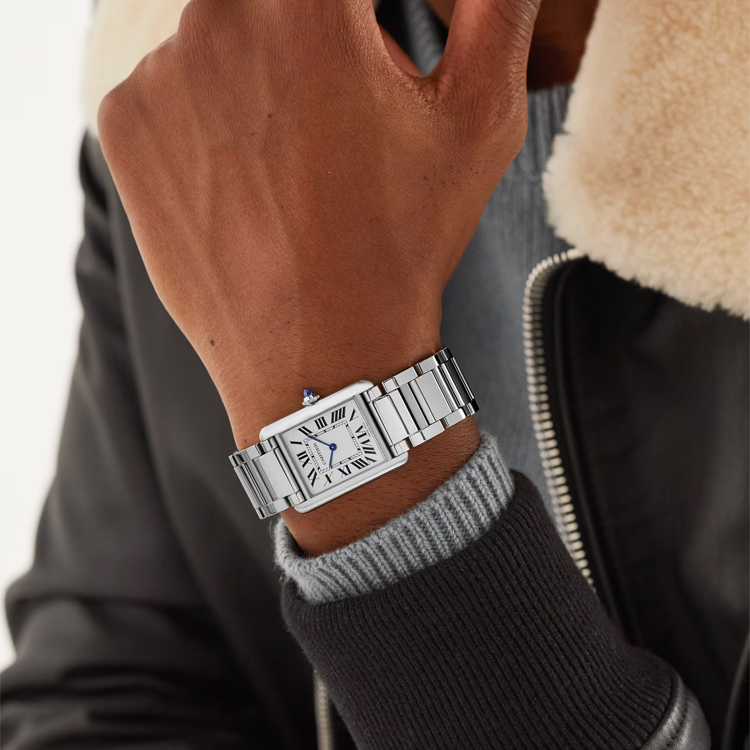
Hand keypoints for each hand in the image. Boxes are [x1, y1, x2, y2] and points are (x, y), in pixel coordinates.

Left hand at [97, 0, 539, 550]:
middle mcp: (219, 19)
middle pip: (276, 2)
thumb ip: (495, 8)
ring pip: (223, 41)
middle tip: (343, 113)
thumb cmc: (398, 246)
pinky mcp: (124, 124)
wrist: (319, 351)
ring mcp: (161, 74)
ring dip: (261, 78)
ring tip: (297, 162)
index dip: (361, 22)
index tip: (366, 64)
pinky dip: (210, 118)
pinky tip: (248, 180)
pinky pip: (172, 88)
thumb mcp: (479, 119)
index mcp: (307, 4)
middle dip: (316, 37)